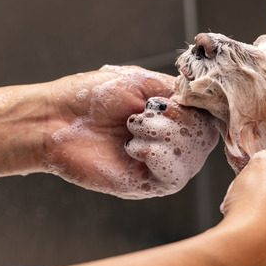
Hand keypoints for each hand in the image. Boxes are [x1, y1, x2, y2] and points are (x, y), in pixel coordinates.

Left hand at [43, 65, 216, 198]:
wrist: (56, 119)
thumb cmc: (90, 97)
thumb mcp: (141, 81)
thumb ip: (178, 89)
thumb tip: (204, 97)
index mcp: (171, 115)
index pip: (209, 115)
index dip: (202, 106)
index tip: (181, 98)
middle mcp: (170, 141)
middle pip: (205, 136)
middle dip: (179, 120)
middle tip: (146, 113)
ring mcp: (159, 164)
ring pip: (193, 158)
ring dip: (166, 136)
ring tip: (135, 129)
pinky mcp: (145, 184)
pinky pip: (174, 178)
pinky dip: (159, 157)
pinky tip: (134, 147)